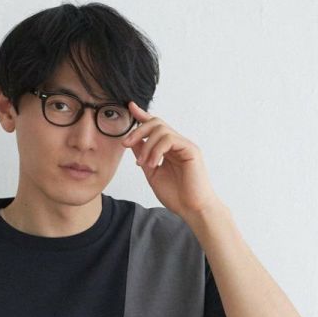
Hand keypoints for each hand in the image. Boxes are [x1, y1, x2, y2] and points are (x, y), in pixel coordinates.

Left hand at [121, 101, 221, 218]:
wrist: (192, 209)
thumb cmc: (176, 196)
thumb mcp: (152, 174)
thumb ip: (143, 156)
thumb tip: (132, 142)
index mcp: (169, 149)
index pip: (155, 127)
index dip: (142, 115)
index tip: (130, 107)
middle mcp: (177, 144)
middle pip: (156, 123)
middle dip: (138, 130)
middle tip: (126, 143)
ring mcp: (184, 145)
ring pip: (161, 130)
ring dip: (146, 145)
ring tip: (143, 163)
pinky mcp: (190, 149)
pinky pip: (169, 139)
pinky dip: (157, 150)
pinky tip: (153, 163)